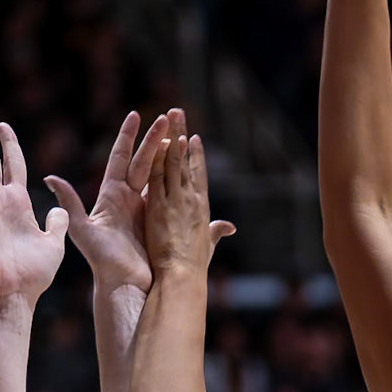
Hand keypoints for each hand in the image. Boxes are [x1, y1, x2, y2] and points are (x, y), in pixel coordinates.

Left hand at [46, 110, 169, 292]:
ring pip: (160, 174)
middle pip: (144, 160)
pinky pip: (170, 194)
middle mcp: (129, 198)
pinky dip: (179, 178)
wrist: (124, 284)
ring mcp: (146, 208)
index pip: (120, 157)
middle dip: (155, 138)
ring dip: (170, 154)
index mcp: (111, 195)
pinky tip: (190, 165)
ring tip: (181, 134)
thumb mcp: (82, 231)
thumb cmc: (101, 261)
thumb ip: (70, 203)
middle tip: (168, 116)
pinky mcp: (159, 220)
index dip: (128, 136)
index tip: (135, 115)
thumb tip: (50, 178)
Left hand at [145, 125, 230, 278]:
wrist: (181, 278)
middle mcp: (190, 200)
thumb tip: (229, 227)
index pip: (196, 176)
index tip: (195, 139)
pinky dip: (165, 156)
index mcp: (200, 209)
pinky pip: (162, 175)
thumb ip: (216, 232)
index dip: (196, 156)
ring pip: (174, 162)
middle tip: (180, 112)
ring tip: (173, 114)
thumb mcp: (208, 246)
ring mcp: (176, 200)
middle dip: (183, 135)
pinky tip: (167, 138)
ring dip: (174, 136)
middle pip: (185, 160)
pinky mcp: (162, 204)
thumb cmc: (193, 268)